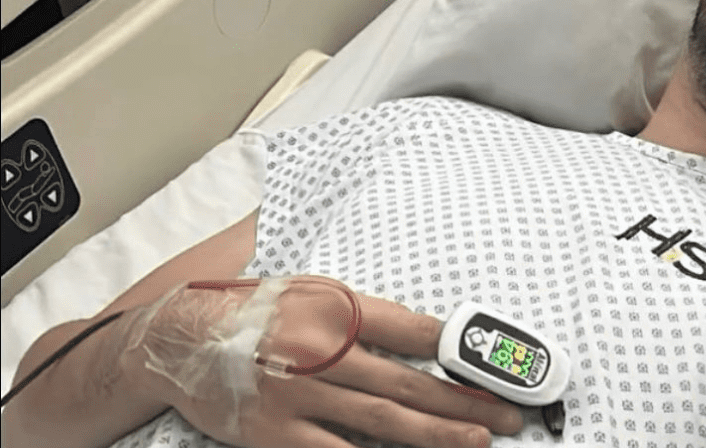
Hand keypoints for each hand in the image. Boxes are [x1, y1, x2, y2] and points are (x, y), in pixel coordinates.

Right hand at [130, 284, 523, 447]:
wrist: (180, 341)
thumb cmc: (257, 312)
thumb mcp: (314, 292)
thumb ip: (366, 315)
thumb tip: (425, 336)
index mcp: (337, 309)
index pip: (413, 330)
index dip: (457, 351)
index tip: (494, 365)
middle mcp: (322, 352)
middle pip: (409, 384)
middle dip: (464, 402)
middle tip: (506, 414)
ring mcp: (300, 397)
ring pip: (383, 422)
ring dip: (437, 435)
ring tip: (478, 441)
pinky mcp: (278, 434)